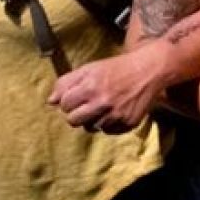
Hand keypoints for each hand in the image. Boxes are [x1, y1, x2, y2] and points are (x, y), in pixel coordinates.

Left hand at [48, 49, 168, 132]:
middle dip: (77, 114)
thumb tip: (51, 101)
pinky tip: (115, 111)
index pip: (64, 106)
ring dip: (94, 119)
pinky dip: (109, 123)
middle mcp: (102, 103)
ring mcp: (116, 115)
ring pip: (91, 128)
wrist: (149, 71)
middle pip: (73, 121)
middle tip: (87, 105)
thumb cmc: (116, 69)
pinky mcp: (128, 123)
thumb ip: (66, 82)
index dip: (69, 101)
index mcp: (90, 87)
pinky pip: (108, 131)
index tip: (77, 96)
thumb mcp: (89, 68)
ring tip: (103, 106)